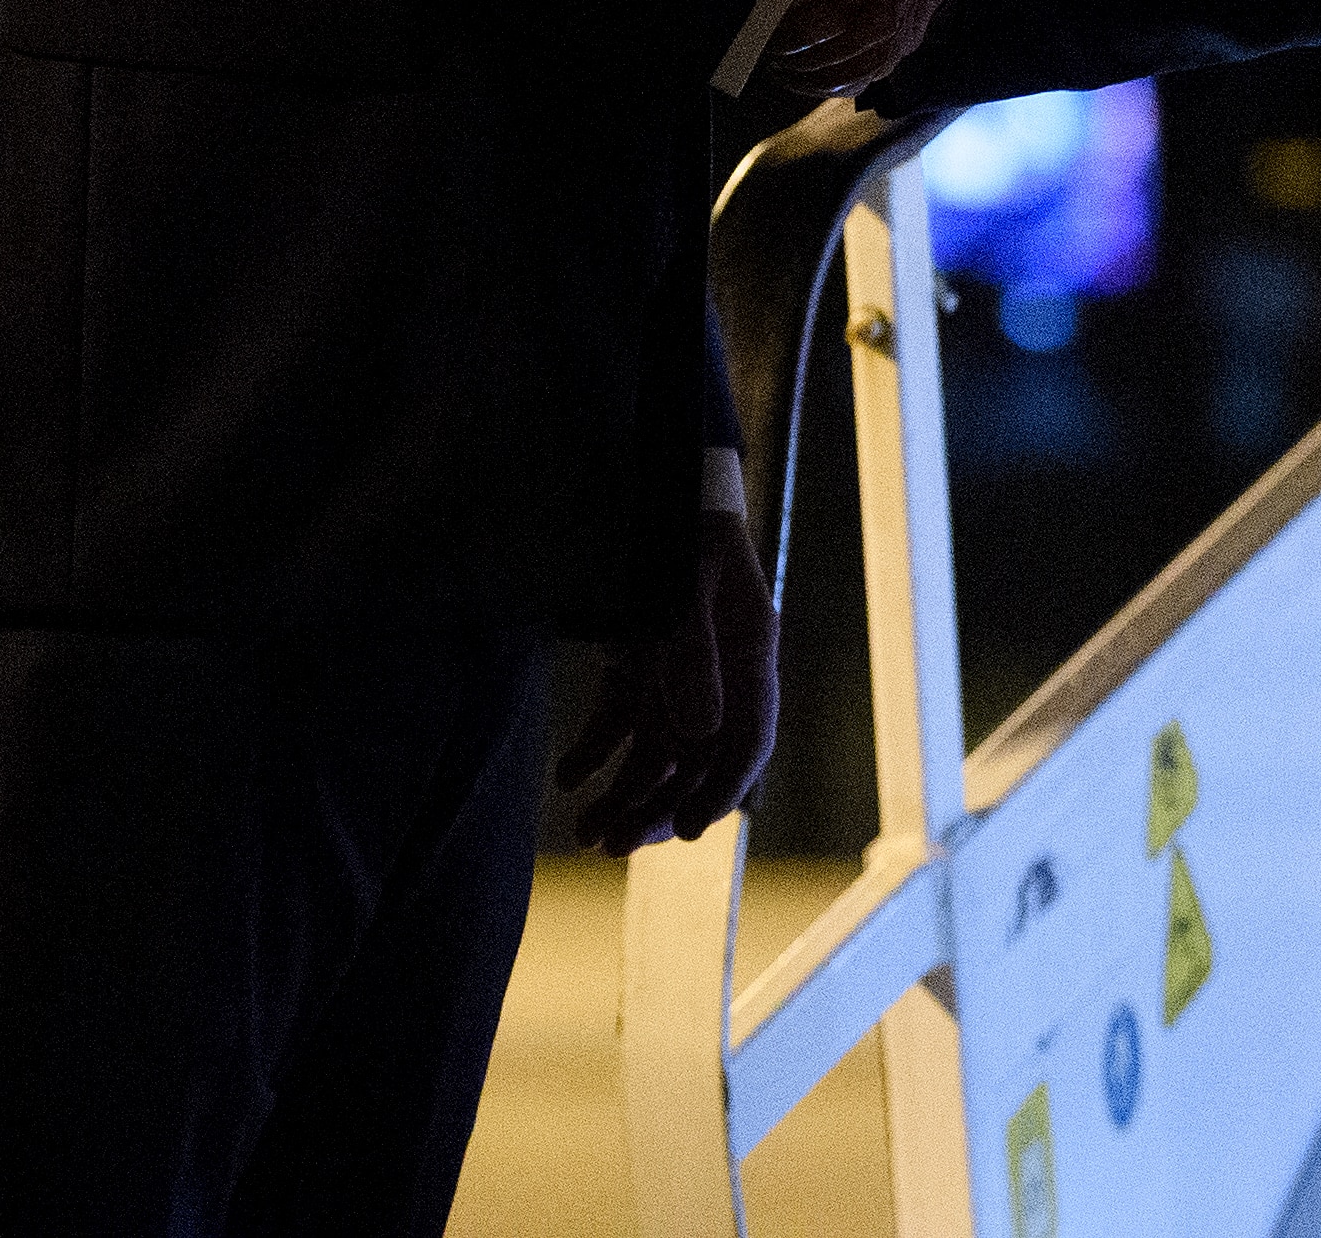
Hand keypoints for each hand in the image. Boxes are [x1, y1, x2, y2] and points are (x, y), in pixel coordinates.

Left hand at [557, 509, 780, 852]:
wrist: (660, 475)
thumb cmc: (682, 522)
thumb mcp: (687, 582)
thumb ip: (693, 653)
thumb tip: (701, 732)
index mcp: (750, 652)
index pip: (748, 738)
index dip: (722, 789)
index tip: (689, 831)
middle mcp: (720, 672)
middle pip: (698, 760)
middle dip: (661, 807)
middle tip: (617, 846)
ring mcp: (679, 670)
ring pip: (658, 752)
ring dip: (626, 793)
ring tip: (586, 831)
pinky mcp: (640, 662)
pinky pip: (622, 720)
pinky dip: (597, 750)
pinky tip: (570, 777)